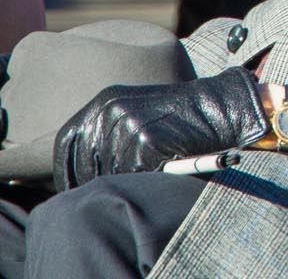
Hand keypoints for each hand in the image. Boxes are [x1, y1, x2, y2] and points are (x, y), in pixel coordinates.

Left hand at [51, 68, 267, 191]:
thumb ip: (108, 130)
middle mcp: (111, 110)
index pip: (67, 142)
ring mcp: (128, 126)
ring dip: (125, 179)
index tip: (71, 187)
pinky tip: (163, 166)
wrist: (221, 108)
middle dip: (95, 179)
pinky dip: (146, 178)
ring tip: (150, 168)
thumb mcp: (137, 111)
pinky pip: (133, 177)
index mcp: (105, 100)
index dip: (67, 169)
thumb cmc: (180, 117)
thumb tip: (78, 167)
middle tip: (114, 186)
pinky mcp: (146, 144)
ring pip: (108, 173)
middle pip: (84, 162)